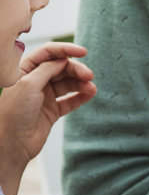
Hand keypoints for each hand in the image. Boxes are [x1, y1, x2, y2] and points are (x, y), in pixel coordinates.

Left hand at [0, 42, 96, 162]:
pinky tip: (90, 94)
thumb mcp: (29, 84)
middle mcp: (36, 81)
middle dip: (77, 70)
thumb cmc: (13, 113)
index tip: (83, 52)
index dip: (66, 50)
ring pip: (68, 84)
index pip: (49, 53)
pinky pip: (70, 100)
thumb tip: (63, 59)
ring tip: (91, 88)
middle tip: (90, 76)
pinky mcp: (52, 110)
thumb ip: (47, 69)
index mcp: (25, 70)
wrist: (11, 144)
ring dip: (81, 84)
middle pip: (62, 68)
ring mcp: (45, 96)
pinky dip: (81, 96)